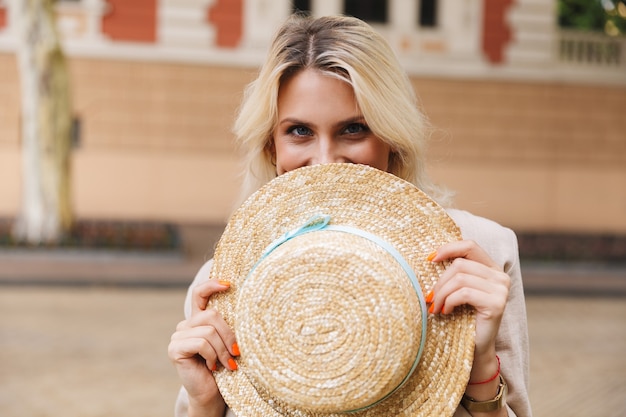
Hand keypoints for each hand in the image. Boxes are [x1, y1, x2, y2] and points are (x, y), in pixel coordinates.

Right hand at [168, 279, 237, 414]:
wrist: (212, 393)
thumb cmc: (224, 366)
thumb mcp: (227, 341)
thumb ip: (227, 324)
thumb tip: (244, 306)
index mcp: (198, 320)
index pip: (200, 294)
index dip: (212, 285)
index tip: (229, 284)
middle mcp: (186, 324)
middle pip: (211, 315)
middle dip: (229, 335)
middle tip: (236, 353)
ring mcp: (178, 336)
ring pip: (209, 330)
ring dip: (223, 349)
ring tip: (228, 363)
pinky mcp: (175, 349)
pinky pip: (201, 343)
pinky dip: (212, 355)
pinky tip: (212, 366)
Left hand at [427, 240, 509, 368]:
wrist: (475, 348)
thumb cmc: (462, 317)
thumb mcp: (458, 289)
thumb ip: (454, 272)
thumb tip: (431, 255)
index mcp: (492, 268)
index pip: (470, 246)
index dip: (448, 248)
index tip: (430, 259)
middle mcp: (500, 276)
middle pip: (460, 264)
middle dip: (440, 281)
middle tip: (430, 298)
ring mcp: (501, 289)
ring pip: (460, 278)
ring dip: (441, 294)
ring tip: (435, 307)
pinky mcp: (496, 303)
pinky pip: (464, 293)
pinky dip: (449, 302)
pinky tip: (445, 312)